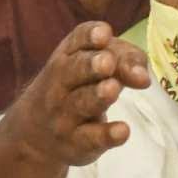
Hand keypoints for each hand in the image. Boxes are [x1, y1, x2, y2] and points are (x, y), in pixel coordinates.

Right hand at [3, 21, 150, 166]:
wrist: (34, 135)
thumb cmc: (80, 85)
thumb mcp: (99, 65)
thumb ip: (126, 60)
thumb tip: (143, 77)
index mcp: (68, 55)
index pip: (77, 39)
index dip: (90, 36)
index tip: (104, 34)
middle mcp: (61, 82)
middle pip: (75, 70)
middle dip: (91, 65)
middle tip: (107, 62)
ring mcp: (66, 114)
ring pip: (82, 103)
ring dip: (98, 96)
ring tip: (112, 89)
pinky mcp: (77, 142)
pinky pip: (92, 138)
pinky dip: (107, 135)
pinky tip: (123, 131)